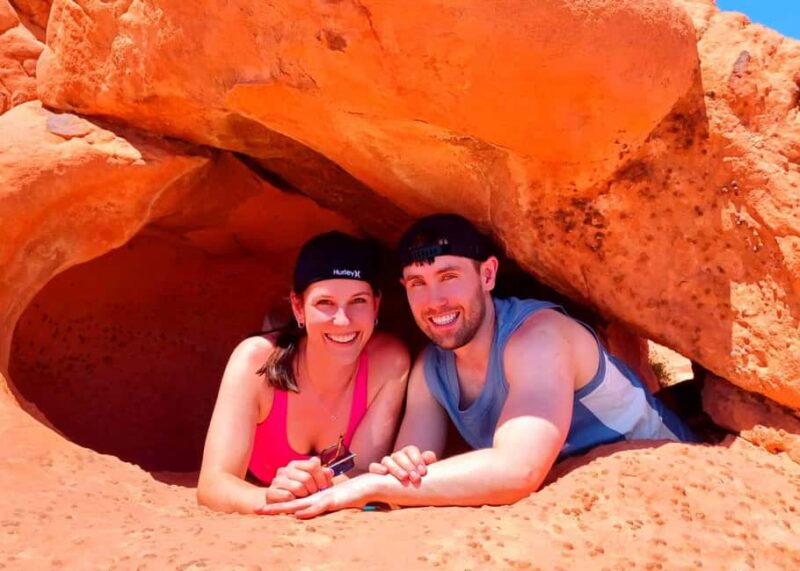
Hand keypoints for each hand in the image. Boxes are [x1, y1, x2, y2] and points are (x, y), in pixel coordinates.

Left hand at [256, 475, 375, 518]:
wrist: (369, 485)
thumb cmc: (355, 494)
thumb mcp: (338, 503)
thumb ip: (328, 507)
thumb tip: (318, 514)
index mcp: (316, 500)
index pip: (295, 504)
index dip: (280, 507)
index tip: (264, 510)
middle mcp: (317, 499)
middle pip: (291, 504)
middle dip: (274, 507)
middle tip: (256, 510)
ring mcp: (324, 499)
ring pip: (300, 505)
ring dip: (283, 509)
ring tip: (268, 511)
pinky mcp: (334, 501)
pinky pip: (318, 507)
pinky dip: (308, 511)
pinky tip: (298, 515)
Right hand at [269, 457, 333, 498]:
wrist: (281, 506)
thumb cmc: (302, 493)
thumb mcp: (315, 484)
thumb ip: (323, 477)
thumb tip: (330, 472)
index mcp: (296, 464)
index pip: (313, 464)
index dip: (321, 477)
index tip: (323, 487)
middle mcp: (285, 469)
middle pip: (307, 477)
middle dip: (313, 489)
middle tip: (313, 495)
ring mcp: (276, 480)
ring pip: (298, 487)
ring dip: (304, 496)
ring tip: (304, 498)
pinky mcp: (270, 492)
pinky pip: (288, 496)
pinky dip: (294, 501)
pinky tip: (294, 501)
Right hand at [368, 445, 436, 484]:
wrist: (408, 497)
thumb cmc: (419, 483)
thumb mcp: (426, 474)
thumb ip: (429, 463)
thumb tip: (428, 456)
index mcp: (408, 454)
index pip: (410, 450)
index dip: (417, 459)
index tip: (423, 472)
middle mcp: (396, 457)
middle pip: (399, 455)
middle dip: (408, 466)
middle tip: (416, 478)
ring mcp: (386, 464)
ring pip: (387, 460)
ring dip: (395, 468)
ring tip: (404, 477)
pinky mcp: (377, 473)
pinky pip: (373, 467)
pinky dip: (377, 468)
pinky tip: (385, 472)